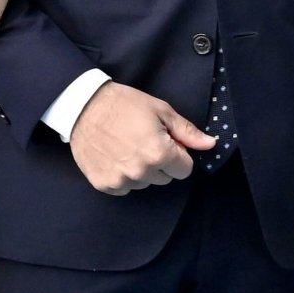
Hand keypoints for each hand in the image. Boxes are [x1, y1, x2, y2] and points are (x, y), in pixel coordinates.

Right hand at [70, 82, 215, 195]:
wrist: (83, 106)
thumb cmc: (124, 104)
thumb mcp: (161, 111)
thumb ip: (187, 132)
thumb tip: (210, 144)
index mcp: (159, 154)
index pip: (185, 170)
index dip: (178, 154)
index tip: (165, 141)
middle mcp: (141, 172)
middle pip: (165, 178)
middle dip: (160, 162)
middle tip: (143, 141)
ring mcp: (121, 180)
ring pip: (144, 183)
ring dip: (140, 170)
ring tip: (126, 147)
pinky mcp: (104, 184)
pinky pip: (124, 188)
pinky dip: (122, 175)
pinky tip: (114, 156)